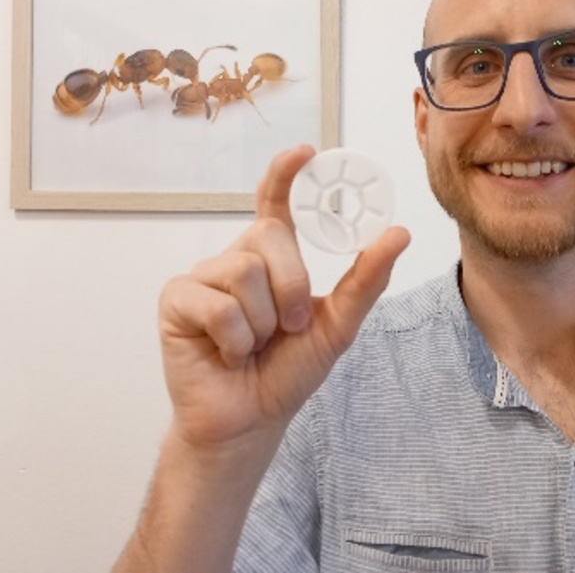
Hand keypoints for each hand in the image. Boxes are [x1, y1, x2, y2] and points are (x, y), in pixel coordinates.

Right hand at [157, 144, 410, 452]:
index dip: (284, 174)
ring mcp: (202, 278)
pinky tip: (228, 354)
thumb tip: (398, 234)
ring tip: (253, 345)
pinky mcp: (176, 301)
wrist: (250, 421)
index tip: (304, 153)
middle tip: (290, 325)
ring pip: (244, 272)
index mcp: (271, 258)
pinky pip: (217, 305)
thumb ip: (365, 279)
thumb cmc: (287, 371)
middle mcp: (235, 258)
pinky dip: (235, 339)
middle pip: (268, 237)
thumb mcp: (337, 324)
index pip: (274, 203)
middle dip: (290, 288)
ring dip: (263, 322)